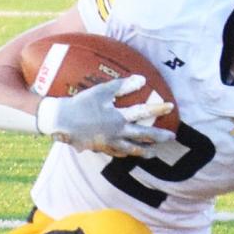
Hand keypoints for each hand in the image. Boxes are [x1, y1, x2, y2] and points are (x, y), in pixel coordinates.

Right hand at [36, 75, 173, 157]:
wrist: (61, 121)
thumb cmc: (81, 104)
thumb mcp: (101, 92)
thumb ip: (122, 86)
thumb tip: (142, 80)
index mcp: (118, 118)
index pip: (143, 112)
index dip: (158, 109)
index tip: (171, 107)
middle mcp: (117, 133)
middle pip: (143, 136)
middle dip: (159, 137)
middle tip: (172, 137)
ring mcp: (110, 143)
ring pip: (132, 149)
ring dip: (145, 151)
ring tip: (153, 153)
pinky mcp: (102, 148)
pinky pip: (117, 153)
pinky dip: (126, 153)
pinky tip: (130, 153)